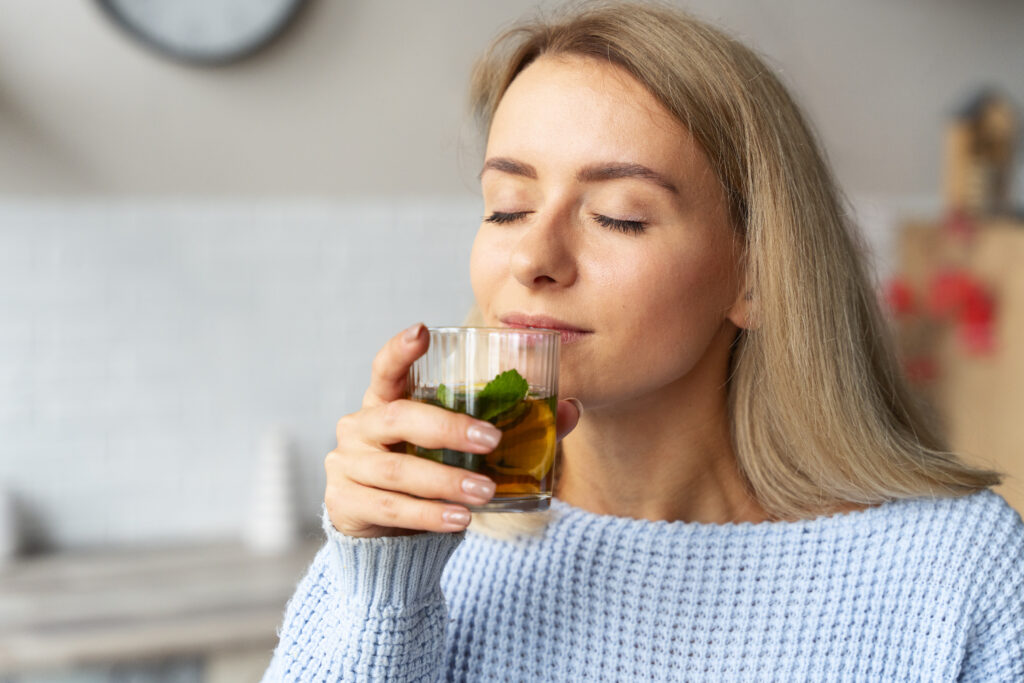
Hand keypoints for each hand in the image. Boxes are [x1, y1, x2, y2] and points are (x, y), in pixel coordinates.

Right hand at [324, 323, 580, 537]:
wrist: (385, 531)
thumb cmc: (427, 473)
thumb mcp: (457, 447)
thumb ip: (510, 426)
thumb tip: (569, 410)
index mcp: (386, 402)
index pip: (386, 368)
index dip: (400, 349)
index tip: (423, 331)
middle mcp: (361, 427)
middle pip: (397, 417)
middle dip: (447, 428)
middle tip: (492, 440)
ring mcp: (348, 465)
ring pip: (397, 471)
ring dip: (446, 481)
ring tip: (486, 492)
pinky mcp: (346, 502)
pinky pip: (391, 508)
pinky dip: (429, 514)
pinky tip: (459, 519)